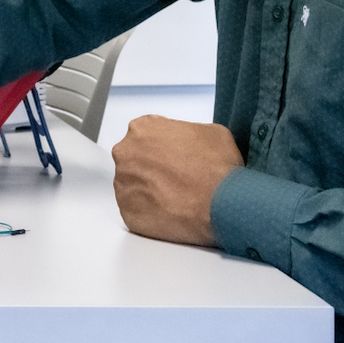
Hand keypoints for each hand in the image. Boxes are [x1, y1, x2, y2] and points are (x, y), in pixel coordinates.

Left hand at [111, 115, 241, 246]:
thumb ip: (188, 131)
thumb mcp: (211, 132)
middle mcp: (125, 153)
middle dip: (151, 170)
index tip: (173, 159)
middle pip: (134, 161)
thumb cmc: (217, 168)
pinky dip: (149, 214)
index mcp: (142, 128)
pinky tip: (170, 213)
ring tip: (175, 199)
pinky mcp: (127, 212)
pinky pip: (135, 212)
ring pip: (132, 187)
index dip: (162, 149)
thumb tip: (190, 144)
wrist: (220, 204)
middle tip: (174, 180)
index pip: (145, 136)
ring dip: (148, 192)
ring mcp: (123, 184)